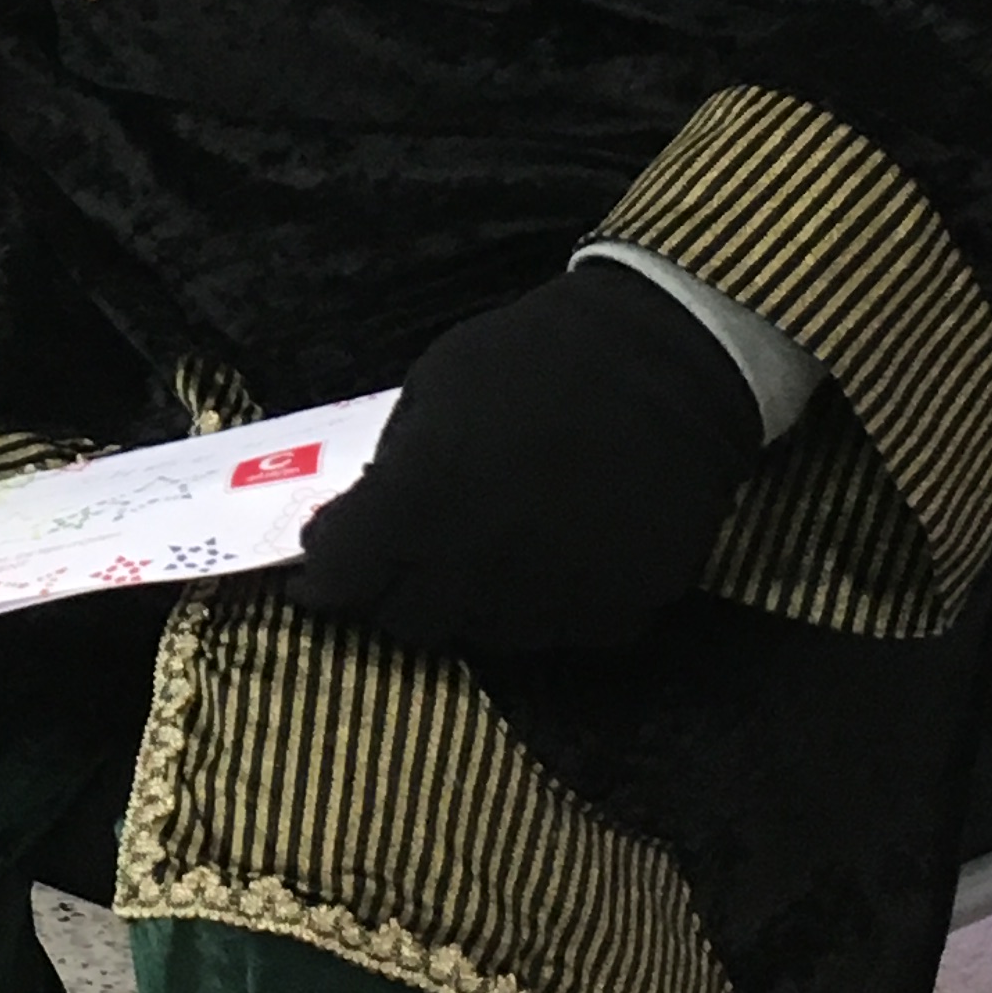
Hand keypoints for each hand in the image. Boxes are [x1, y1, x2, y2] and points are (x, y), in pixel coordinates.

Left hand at [288, 262, 761, 654]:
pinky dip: (543, 606)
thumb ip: (397, 464)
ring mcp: (548, 603)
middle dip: (391, 590)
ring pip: (480, 636)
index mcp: (416, 507)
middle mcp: (474, 572)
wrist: (669, 362)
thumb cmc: (535, 356)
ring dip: (467, 602)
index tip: (321, 565)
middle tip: (403, 557)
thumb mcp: (435, 386)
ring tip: (484, 551)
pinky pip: (557, 633)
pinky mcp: (615, 617)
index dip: (323, 573)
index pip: (340, 578)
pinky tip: (552, 556)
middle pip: (405, 622)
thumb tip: (371, 515)